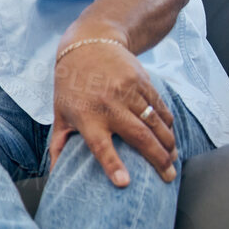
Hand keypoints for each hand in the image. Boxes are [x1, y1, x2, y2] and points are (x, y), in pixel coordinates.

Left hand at [49, 39, 176, 187]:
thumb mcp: (60, 114)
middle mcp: (108, 105)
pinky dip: (168, 124)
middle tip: (168, 177)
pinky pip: (160, 108)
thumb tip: (55, 175)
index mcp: (86, 117)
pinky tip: (170, 137)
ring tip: (173, 160)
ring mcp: (128, 92)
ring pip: (155, 123)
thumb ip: (59, 145)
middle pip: (139, 136)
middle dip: (158, 159)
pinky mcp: (142, 82)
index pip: (99, 146)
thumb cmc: (70, 87)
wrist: (88, 45)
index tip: (124, 183)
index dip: (112, 164)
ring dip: (168, 144)